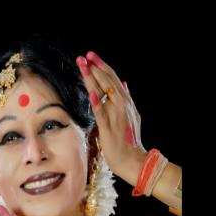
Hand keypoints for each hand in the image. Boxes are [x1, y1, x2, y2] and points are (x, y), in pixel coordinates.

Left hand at [76, 51, 145, 183]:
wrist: (132, 159)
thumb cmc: (127, 139)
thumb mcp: (131, 115)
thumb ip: (126, 99)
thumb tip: (124, 83)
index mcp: (127, 103)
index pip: (114, 80)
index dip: (102, 67)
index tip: (91, 56)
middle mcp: (123, 107)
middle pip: (109, 83)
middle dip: (96, 68)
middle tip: (84, 56)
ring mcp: (117, 117)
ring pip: (104, 94)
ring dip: (93, 79)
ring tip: (84, 66)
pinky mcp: (109, 128)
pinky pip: (101, 113)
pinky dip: (97, 102)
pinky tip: (91, 92)